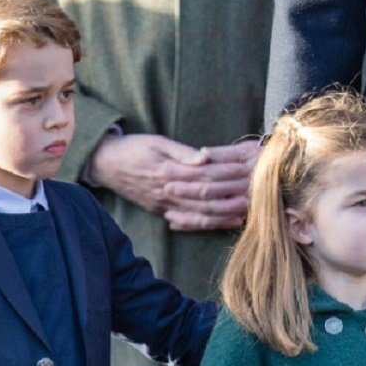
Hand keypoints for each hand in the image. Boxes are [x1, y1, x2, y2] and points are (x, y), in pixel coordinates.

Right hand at [89, 134, 257, 230]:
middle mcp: (170, 191)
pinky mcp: (166, 213)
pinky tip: (232, 221)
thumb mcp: (155, 141)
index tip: (248, 168)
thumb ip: (181, 151)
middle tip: (258, 190)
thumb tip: (204, 157)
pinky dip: (213, 224)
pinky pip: (193, 222)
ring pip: (204, 212)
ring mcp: (168, 205)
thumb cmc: (132, 149)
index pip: (205, 173)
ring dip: (229, 211)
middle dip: (234, 193)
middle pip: (209, 195)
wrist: (106, 166)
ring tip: (251, 208)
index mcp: (169, 170)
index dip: (228, 172)